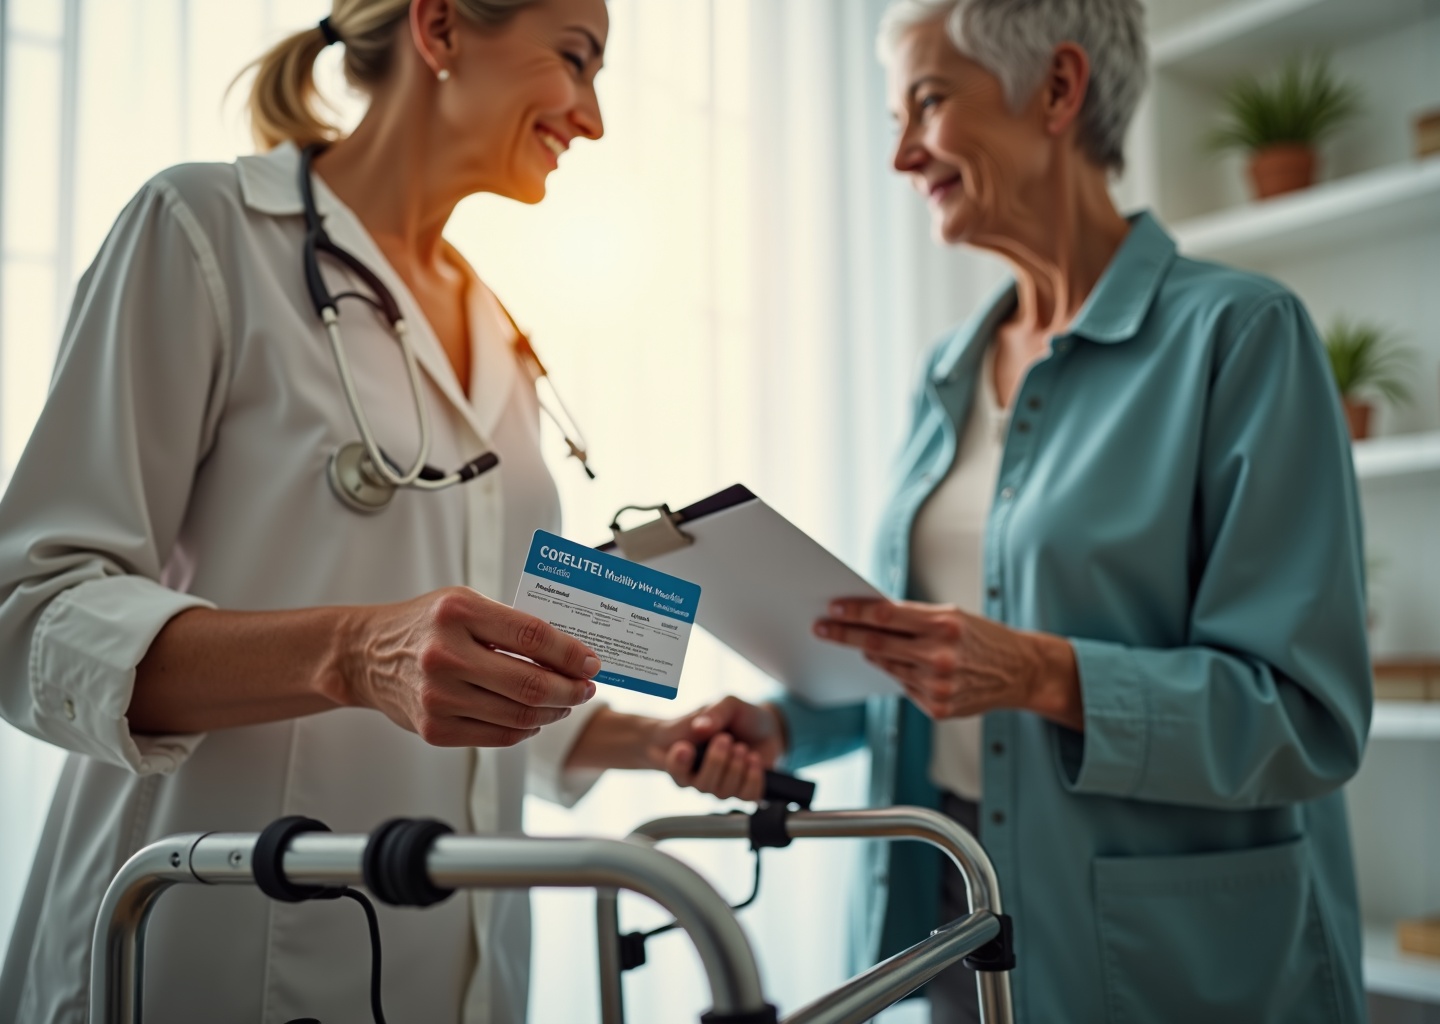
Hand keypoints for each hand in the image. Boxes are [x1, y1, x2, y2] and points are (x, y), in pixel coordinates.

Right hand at [332, 587, 599, 747]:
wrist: (366, 655)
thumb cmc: (424, 625)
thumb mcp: (464, 604)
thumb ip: (511, 625)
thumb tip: (569, 653)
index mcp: (458, 612)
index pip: (532, 636)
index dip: (571, 653)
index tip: (591, 663)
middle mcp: (445, 655)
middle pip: (529, 683)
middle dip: (570, 690)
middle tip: (586, 689)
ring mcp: (438, 696)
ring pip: (517, 715)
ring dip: (552, 712)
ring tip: (564, 703)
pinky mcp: (434, 729)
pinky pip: (497, 735)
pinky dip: (524, 729)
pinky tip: (534, 718)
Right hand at [651, 696, 786, 800]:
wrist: (764, 723)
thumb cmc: (736, 715)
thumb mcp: (727, 704)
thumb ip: (714, 713)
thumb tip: (700, 728)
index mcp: (689, 755)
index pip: (674, 770)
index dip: (677, 764)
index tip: (685, 746)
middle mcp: (701, 775)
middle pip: (701, 785)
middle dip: (715, 762)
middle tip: (725, 738)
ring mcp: (722, 785)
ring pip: (722, 793)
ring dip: (735, 769)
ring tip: (742, 747)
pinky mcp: (744, 790)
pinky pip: (746, 797)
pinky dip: (752, 779)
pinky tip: (754, 760)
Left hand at [814, 599, 1082, 728]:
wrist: (1020, 672)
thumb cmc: (982, 638)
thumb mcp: (952, 616)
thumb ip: (913, 617)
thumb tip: (869, 616)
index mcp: (944, 625)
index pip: (886, 616)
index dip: (855, 612)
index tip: (833, 609)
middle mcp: (940, 656)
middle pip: (877, 644)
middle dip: (845, 635)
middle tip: (822, 628)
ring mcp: (938, 685)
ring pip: (887, 667)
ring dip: (872, 655)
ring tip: (862, 644)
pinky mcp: (937, 707)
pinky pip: (904, 687)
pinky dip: (900, 674)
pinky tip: (908, 666)